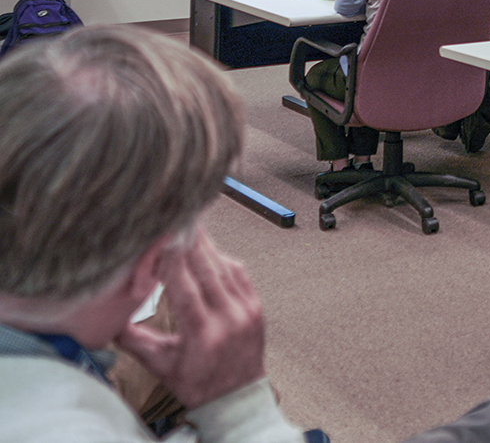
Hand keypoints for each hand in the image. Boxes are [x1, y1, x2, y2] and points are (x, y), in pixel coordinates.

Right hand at [114, 230, 266, 410]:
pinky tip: (209, 249)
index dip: (173, 261)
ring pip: (224, 268)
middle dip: (191, 243)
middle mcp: (229, 319)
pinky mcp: (256, 306)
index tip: (162, 240)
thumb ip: (133, 339)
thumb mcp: (159, 365)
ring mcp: (246, 310)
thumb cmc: (198, 383)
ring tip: (191, 227)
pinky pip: (239, 274)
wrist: (236, 396)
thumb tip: (107, 317)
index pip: (186, 289)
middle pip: (208, 270)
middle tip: (177, 219)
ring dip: (207, 246)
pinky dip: (222, 259)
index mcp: (203, 335)